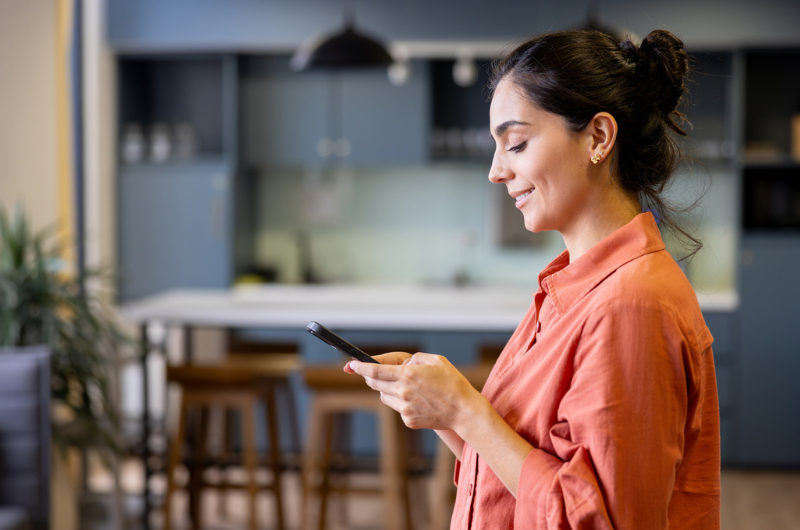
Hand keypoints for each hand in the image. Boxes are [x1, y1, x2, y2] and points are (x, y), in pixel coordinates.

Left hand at [349, 352, 484, 430]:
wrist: (464, 411)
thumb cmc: (453, 383)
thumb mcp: (436, 361)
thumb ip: (415, 359)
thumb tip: (403, 364)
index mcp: (408, 376)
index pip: (374, 371)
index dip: (360, 367)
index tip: (351, 365)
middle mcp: (403, 393)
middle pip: (375, 384)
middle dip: (371, 377)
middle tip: (373, 372)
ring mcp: (405, 409)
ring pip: (384, 396)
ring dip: (388, 389)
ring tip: (406, 386)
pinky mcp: (408, 421)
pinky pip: (397, 408)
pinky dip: (401, 402)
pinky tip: (418, 401)